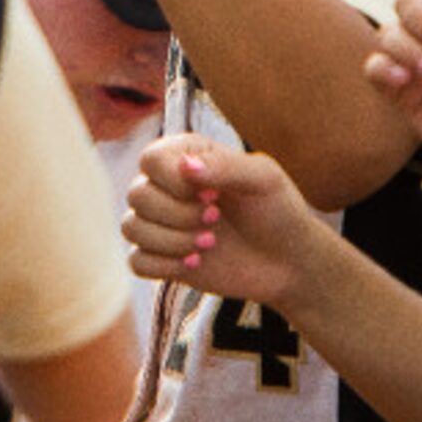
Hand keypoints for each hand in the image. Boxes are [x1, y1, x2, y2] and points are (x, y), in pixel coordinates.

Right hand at [122, 136, 321, 310]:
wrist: (289, 261)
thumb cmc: (279, 211)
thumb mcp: (263, 179)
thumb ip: (225, 166)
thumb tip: (186, 166)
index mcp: (187, 157)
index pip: (151, 160)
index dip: (175, 182)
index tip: (215, 196)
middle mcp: (167, 187)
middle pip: (138, 194)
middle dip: (177, 214)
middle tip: (215, 220)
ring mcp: (162, 223)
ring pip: (131, 227)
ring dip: (171, 240)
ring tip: (210, 244)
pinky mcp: (162, 258)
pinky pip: (136, 261)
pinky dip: (163, 265)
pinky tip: (196, 263)